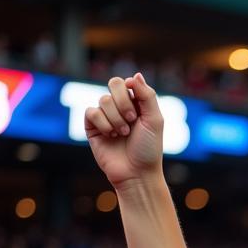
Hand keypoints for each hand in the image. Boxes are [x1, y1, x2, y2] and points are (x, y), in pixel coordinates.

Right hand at [84, 73, 164, 188]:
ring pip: (103, 100)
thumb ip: (147, 95)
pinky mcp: (92, 126)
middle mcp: (120, 107)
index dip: (131, 93)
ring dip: (116, 119)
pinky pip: (91, 112)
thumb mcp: (155, 120)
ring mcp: (105, 116)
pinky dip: (103, 124)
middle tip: (131, 121)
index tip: (138, 112)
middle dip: (124, 103)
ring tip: (123, 134)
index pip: (127, 82)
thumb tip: (135, 75)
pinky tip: (111, 136)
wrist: (136, 173)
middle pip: (113, 83)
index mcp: (136, 103)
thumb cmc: (148, 149)